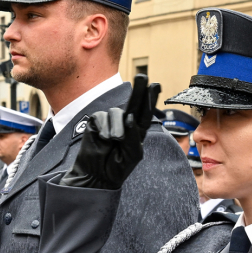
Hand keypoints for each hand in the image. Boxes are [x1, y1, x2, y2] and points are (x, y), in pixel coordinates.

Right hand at [60, 75, 160, 189]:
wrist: (96, 176)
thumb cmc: (116, 167)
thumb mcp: (132, 154)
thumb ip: (133, 136)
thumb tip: (129, 117)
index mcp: (137, 131)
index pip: (145, 113)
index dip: (150, 99)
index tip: (155, 85)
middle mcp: (124, 123)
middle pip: (133, 103)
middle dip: (139, 90)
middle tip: (142, 76)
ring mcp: (109, 122)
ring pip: (116, 113)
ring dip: (116, 127)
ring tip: (114, 141)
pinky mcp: (96, 122)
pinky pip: (102, 117)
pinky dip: (104, 128)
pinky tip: (102, 139)